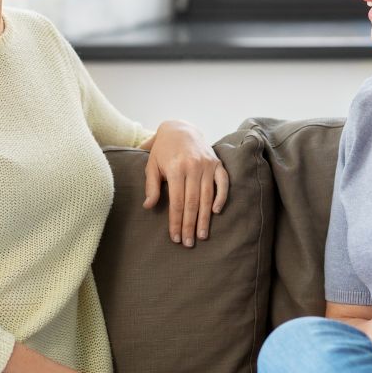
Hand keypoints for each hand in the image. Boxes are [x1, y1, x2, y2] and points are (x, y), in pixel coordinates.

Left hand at [142, 121, 228, 246]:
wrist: (180, 128)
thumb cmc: (163, 150)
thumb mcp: (151, 165)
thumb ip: (151, 186)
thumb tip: (148, 206)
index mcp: (176, 168)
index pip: (177, 202)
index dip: (176, 221)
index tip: (176, 237)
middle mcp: (193, 167)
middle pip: (192, 203)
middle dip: (190, 225)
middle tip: (189, 243)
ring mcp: (207, 165)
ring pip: (207, 197)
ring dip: (205, 218)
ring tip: (202, 235)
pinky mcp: (217, 163)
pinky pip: (223, 183)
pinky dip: (221, 197)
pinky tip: (216, 212)